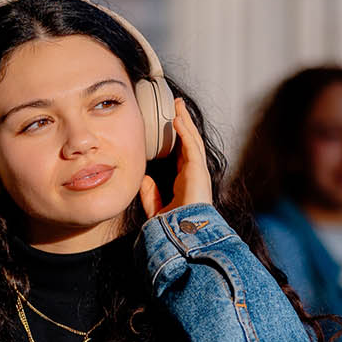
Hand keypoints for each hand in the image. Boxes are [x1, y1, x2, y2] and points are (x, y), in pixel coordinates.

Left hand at [139, 98, 212, 217]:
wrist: (186, 235)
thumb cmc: (175, 227)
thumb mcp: (157, 209)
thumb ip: (150, 195)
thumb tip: (143, 179)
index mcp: (186, 182)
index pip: (182, 154)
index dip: (177, 139)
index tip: (171, 125)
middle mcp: (194, 174)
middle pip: (189, 143)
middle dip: (184, 124)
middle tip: (177, 107)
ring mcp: (198, 171)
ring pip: (192, 140)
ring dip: (185, 122)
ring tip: (178, 106)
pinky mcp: (198, 170)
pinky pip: (191, 146)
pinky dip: (185, 131)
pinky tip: (177, 119)